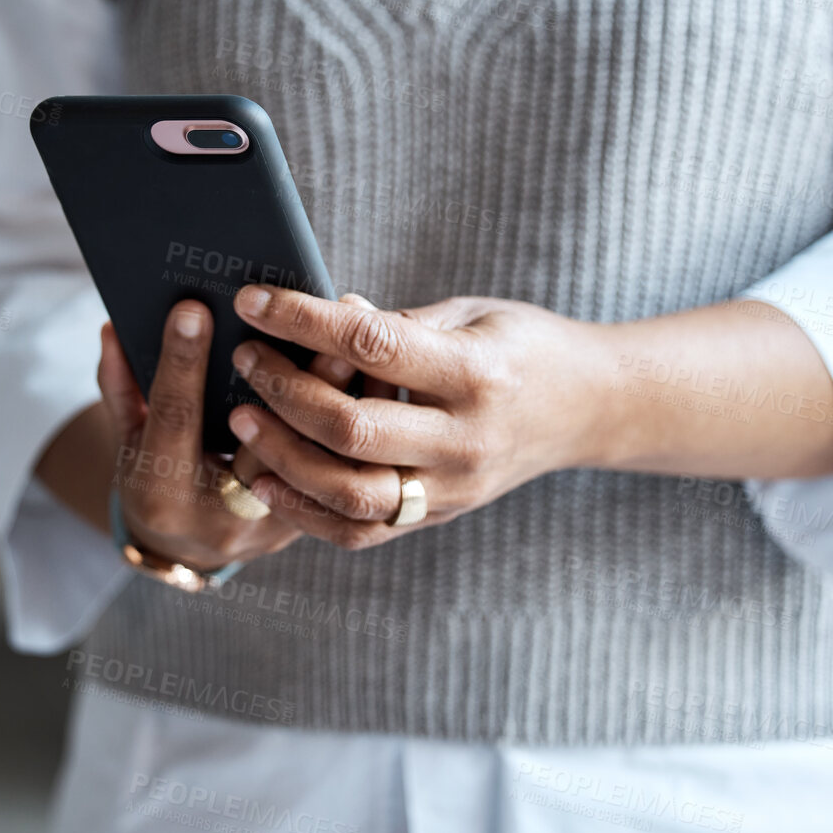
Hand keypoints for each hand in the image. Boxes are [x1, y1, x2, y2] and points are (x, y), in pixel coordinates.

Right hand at [100, 299, 364, 572]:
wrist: (185, 550)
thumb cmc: (151, 479)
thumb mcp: (126, 439)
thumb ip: (119, 387)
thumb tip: (114, 327)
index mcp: (161, 495)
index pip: (174, 419)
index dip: (182, 364)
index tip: (194, 308)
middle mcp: (218, 517)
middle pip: (261, 445)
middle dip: (292, 384)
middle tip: (314, 327)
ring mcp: (268, 529)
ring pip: (314, 465)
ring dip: (340, 403)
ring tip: (355, 345)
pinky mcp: (306, 526)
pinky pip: (337, 476)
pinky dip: (354, 429)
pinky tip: (375, 383)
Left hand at [224, 287, 599, 549]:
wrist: (590, 408)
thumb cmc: (522, 346)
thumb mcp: (471, 314)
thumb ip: (397, 323)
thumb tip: (328, 314)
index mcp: (476, 373)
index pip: (373, 345)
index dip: (304, 321)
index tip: (254, 301)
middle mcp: (465, 440)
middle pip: (351, 428)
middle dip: (284, 391)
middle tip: (245, 358)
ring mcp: (453, 488)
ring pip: (349, 494)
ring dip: (283, 457)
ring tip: (242, 417)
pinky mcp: (439, 516)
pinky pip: (359, 532)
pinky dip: (303, 509)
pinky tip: (264, 476)